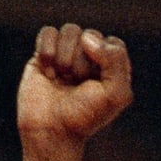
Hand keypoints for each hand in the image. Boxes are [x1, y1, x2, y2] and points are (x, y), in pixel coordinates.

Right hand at [17, 24, 132, 145]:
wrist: (50, 129)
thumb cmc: (84, 115)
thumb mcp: (115, 94)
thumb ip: (116, 61)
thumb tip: (87, 38)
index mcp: (111, 69)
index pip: (114, 44)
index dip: (105, 57)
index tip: (97, 79)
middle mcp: (90, 60)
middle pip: (91, 35)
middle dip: (83, 60)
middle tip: (77, 82)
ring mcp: (67, 55)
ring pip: (70, 30)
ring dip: (65, 55)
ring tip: (62, 77)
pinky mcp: (44, 54)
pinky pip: (48, 32)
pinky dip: (48, 50)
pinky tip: (48, 72)